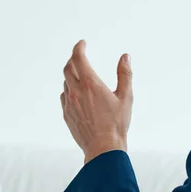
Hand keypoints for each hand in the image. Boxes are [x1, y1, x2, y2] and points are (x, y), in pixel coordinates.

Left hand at [61, 40, 132, 163]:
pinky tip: (76, 92)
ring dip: (71, 74)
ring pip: (65, 82)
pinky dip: (69, 89)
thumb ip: (125, 74)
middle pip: (68, 67)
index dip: (79, 47)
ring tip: (81, 74)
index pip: (78, 58)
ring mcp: (69, 103)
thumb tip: (125, 57)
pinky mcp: (66, 114)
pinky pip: (64, 96)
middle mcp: (76, 91)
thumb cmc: (116, 124)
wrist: (103, 148)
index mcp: (90, 84)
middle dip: (73, 58)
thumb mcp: (126, 97)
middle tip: (80, 55)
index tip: (82, 43)